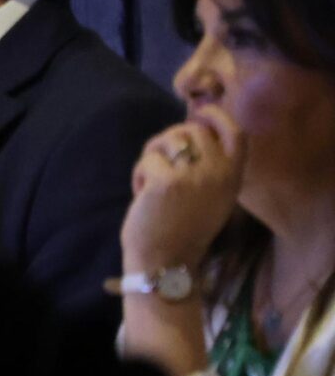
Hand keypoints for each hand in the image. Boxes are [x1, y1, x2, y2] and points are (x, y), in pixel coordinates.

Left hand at [120, 106, 244, 272]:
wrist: (164, 263)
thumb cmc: (180, 230)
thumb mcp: (211, 197)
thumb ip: (209, 168)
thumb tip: (191, 132)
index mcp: (233, 178)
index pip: (236, 133)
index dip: (218, 116)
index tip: (202, 113)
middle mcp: (219, 174)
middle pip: (192, 131)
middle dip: (169, 139)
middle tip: (156, 161)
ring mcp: (194, 177)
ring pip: (168, 140)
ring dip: (153, 155)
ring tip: (149, 182)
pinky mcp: (167, 181)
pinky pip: (148, 159)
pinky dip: (139, 173)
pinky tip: (140, 194)